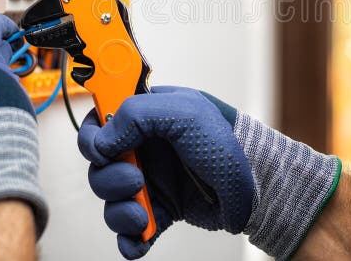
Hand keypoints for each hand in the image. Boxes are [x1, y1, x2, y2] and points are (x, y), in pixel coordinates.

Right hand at [78, 86, 254, 258]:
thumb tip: (103, 138)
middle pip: (100, 167)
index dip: (93, 137)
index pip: (102, 122)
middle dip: (109, 179)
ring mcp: (153, 181)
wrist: (257, 184)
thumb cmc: (229, 141)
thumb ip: (137, 114)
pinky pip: (133, 230)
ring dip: (119, 211)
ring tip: (143, 214)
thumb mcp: (185, 111)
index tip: (101, 150)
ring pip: (112, 200)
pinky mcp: (163, 210)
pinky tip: (140, 238)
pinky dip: (131, 238)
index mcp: (148, 118)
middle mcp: (146, 150)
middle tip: (136, 181)